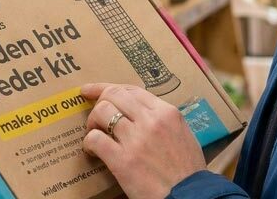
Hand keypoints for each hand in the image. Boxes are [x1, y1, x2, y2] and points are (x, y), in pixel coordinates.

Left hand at [81, 83, 205, 198]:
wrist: (188, 195)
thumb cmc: (187, 169)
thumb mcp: (182, 133)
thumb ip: (162, 119)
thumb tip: (140, 112)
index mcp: (167, 112)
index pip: (131, 90)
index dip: (107, 88)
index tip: (92, 90)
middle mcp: (151, 120)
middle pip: (113, 95)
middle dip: (98, 103)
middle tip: (95, 118)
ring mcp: (136, 139)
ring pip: (101, 112)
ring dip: (92, 122)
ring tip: (94, 134)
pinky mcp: (123, 160)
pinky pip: (95, 139)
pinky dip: (88, 143)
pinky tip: (92, 151)